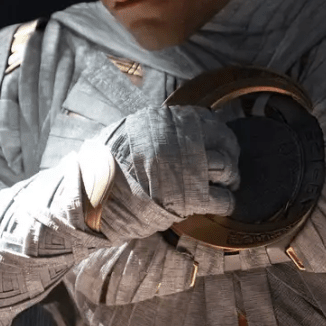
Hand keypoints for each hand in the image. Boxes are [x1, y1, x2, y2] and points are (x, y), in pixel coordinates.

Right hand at [101, 105, 239, 219]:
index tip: (220, 143)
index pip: (209, 121)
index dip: (219, 134)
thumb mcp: (129, 131)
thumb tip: (175, 130)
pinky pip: (223, 199)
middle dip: (230, 155)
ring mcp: (190, 169)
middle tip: (227, 166)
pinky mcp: (191, 198)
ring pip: (227, 168)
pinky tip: (222, 205)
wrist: (94, 194)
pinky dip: (226, 203)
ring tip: (227, 184)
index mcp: (168, 122)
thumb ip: (155, 129)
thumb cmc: (106, 165)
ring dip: (231, 178)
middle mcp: (183, 141)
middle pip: (224, 143)